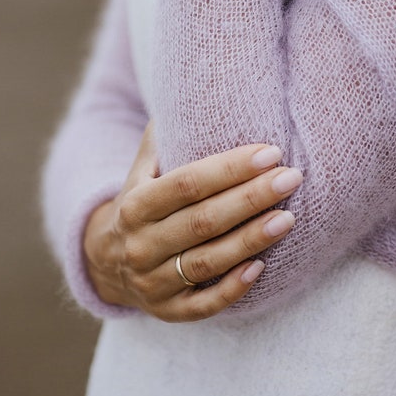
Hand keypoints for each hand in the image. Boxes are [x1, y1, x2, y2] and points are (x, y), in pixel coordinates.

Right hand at [83, 124, 301, 321]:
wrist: (103, 261)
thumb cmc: (141, 200)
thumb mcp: (141, 168)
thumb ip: (165, 136)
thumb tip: (193, 84)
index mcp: (135, 204)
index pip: (187, 183)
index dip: (229, 168)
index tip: (270, 151)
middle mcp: (140, 245)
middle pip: (202, 221)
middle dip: (250, 198)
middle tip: (292, 177)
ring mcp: (152, 282)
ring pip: (206, 263)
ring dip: (250, 240)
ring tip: (289, 218)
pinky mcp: (166, 312)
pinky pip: (202, 305)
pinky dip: (231, 288)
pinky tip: (262, 267)